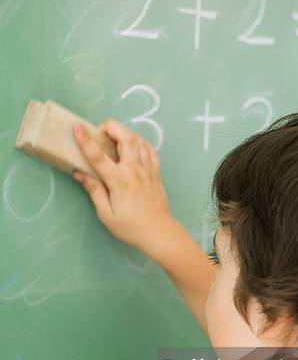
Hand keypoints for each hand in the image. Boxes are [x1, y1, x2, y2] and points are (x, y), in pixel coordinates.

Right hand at [72, 120, 174, 255]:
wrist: (159, 233)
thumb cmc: (131, 227)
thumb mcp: (106, 214)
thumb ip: (94, 191)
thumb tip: (80, 173)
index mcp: (119, 181)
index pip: (98, 156)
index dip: (86, 140)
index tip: (77, 127)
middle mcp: (134, 171)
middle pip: (125, 137)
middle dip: (111, 127)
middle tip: (100, 132)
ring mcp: (148, 170)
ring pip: (139, 140)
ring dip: (125, 133)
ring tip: (114, 139)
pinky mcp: (156, 173)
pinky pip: (150, 150)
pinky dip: (140, 143)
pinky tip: (133, 147)